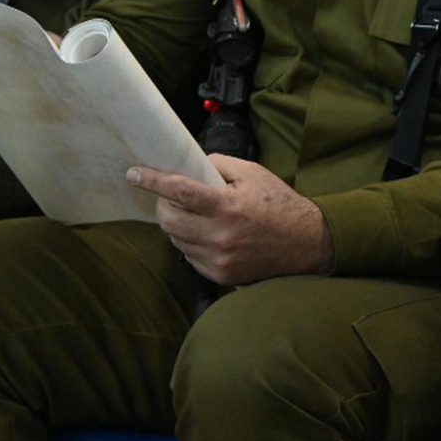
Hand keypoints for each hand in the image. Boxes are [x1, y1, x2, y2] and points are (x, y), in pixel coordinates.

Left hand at [131, 155, 332, 285]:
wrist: (306, 243)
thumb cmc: (280, 204)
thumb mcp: (255, 174)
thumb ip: (220, 165)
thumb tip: (190, 165)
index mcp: (229, 206)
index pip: (180, 191)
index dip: (153, 181)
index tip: (133, 173)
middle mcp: (220, 235)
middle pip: (169, 220)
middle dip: (163, 205)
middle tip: (171, 196)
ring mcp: (218, 259)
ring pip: (175, 239)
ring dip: (177, 223)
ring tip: (195, 215)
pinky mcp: (219, 275)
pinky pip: (188, 256)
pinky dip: (190, 241)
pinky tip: (208, 233)